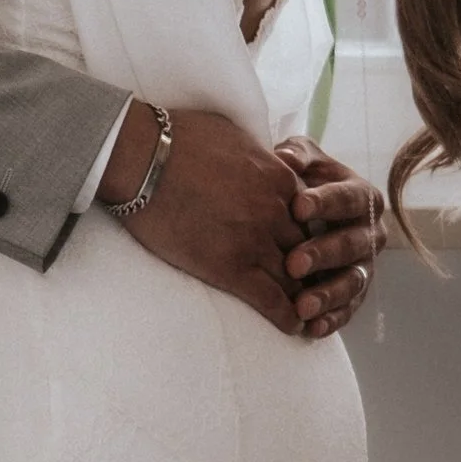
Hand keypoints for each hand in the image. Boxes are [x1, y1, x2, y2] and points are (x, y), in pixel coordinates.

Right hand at [100, 105, 318, 336]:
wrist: (144, 157)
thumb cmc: (179, 137)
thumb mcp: (235, 133)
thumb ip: (257, 153)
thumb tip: (261, 156)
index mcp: (280, 178)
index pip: (310, 214)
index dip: (309, 233)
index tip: (308, 246)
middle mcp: (276, 210)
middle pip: (308, 248)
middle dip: (312, 267)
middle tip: (316, 284)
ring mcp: (255, 240)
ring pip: (294, 277)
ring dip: (304, 297)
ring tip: (310, 312)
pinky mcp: (230, 267)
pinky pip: (270, 299)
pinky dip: (286, 316)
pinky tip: (294, 328)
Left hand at [275, 137, 386, 339]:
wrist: (303, 212)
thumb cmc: (300, 182)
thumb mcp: (301, 161)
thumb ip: (297, 155)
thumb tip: (285, 158)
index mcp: (361, 196)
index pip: (349, 197)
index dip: (325, 201)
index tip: (297, 206)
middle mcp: (370, 232)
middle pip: (351, 244)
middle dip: (323, 254)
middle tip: (294, 263)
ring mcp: (365, 266)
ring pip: (353, 282)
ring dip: (328, 295)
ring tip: (302, 306)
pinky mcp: (355, 294)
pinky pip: (348, 310)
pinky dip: (331, 320)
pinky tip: (311, 329)